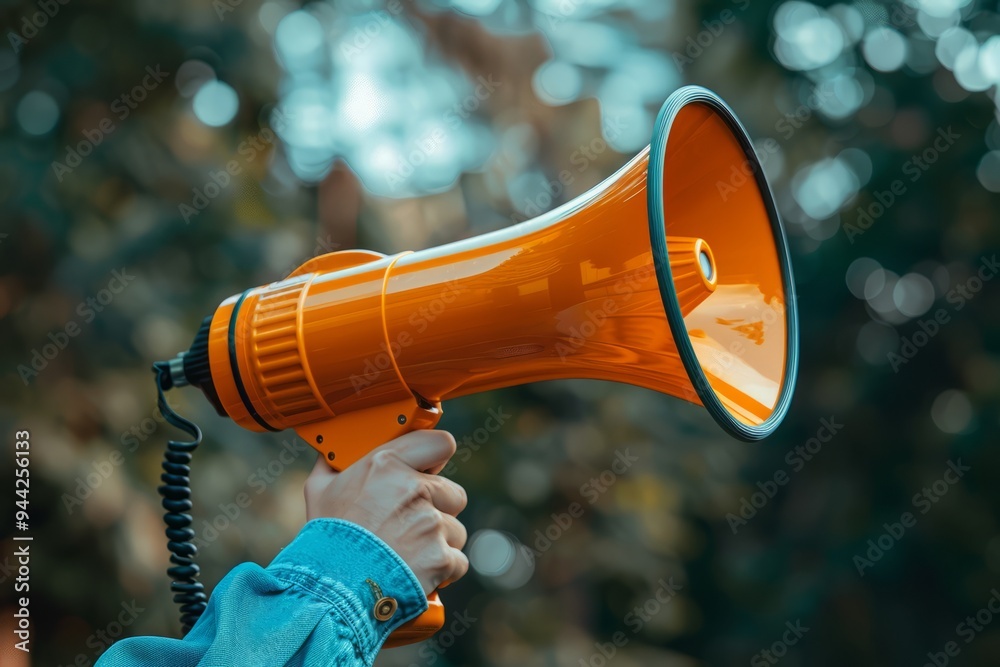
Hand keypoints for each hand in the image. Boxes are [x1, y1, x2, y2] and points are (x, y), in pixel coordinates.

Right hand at [304, 430, 468, 593]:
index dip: (437, 457)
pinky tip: (417, 572)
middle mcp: (413, 489)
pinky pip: (457, 561)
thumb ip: (333, 465)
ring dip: (439, 542)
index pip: (440, 444)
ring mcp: (430, 524)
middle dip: (438, 508)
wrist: (329, 590)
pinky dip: (442, 570)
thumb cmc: (324, 540)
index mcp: (386, 464)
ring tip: (408, 553)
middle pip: (453, 493)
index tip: (431, 468)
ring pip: (456, 530)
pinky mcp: (441, 557)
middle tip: (409, 523)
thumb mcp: (319, 491)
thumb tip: (330, 451)